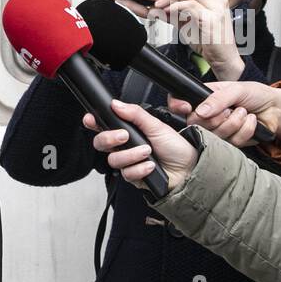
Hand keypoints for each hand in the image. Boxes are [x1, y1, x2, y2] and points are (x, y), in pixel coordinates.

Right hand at [83, 98, 198, 190]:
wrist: (189, 168)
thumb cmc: (176, 147)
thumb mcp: (157, 125)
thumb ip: (135, 114)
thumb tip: (116, 104)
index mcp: (130, 131)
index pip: (105, 126)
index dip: (94, 122)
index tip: (91, 119)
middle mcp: (126, 146)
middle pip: (101, 143)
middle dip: (110, 138)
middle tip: (125, 136)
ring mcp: (128, 162)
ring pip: (114, 159)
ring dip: (131, 155)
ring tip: (148, 152)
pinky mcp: (133, 177)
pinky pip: (126, 174)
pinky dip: (139, 169)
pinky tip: (151, 166)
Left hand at [152, 0, 244, 79]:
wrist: (223, 58)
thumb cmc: (209, 40)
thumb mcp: (189, 21)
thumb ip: (177, 10)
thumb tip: (160, 3)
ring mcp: (216, 7)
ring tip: (159, 5)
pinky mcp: (211, 18)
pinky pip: (190, 6)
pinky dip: (176, 8)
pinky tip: (168, 12)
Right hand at [167, 81, 280, 146]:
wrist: (275, 110)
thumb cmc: (256, 94)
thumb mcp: (237, 89)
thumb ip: (218, 98)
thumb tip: (200, 110)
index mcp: (204, 98)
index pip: (181, 104)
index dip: (179, 107)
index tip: (187, 109)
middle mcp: (208, 115)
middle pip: (196, 124)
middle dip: (218, 117)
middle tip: (230, 109)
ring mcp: (218, 130)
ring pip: (215, 135)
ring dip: (234, 123)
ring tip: (243, 112)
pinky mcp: (229, 143)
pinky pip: (231, 143)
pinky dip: (244, 131)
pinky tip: (249, 121)